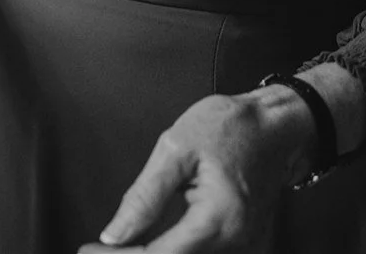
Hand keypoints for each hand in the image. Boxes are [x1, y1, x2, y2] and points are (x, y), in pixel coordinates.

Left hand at [81, 88, 312, 252]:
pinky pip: (201, 253)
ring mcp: (244, 245)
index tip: (88, 250)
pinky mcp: (244, 242)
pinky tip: (145, 242)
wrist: (277, 124)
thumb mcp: (176, 149)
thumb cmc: (231, 127)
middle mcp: (236, 242)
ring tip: (116, 246)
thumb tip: (114, 234)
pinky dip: (171, 250)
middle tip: (96, 249)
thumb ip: (144, 196)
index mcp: (219, 220)